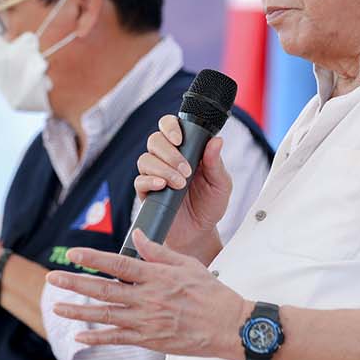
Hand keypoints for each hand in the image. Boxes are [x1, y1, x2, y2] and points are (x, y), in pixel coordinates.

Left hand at [46, 230, 249, 359]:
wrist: (229, 327)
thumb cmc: (211, 293)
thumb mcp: (187, 264)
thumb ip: (159, 251)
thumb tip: (137, 234)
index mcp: (156, 276)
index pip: (118, 264)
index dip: (93, 259)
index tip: (73, 254)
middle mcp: (148, 298)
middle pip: (104, 290)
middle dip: (75, 283)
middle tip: (53, 278)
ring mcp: (147, 321)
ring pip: (105, 316)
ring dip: (78, 311)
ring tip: (56, 306)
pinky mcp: (150, 340)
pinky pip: (118, 339)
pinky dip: (97, 338)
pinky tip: (79, 336)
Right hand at [135, 114, 233, 255]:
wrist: (199, 232)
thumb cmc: (209, 205)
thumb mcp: (220, 184)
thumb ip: (216, 162)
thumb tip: (217, 140)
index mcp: (185, 150)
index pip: (170, 126)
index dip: (170, 127)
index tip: (179, 139)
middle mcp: (166, 159)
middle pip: (155, 140)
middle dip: (170, 153)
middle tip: (186, 170)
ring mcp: (154, 175)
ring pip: (146, 159)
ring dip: (163, 169)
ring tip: (180, 183)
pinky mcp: (146, 192)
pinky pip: (139, 180)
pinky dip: (150, 181)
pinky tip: (162, 186)